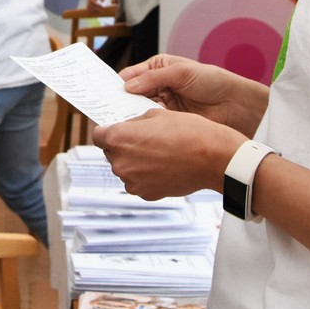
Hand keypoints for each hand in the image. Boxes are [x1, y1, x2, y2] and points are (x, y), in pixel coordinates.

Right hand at [85, 0, 113, 9]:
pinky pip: (90, 7)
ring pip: (88, 6)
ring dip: (93, 10)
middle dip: (95, 8)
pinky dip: (93, 9)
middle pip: (89, 4)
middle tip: (101, 10)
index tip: (100, 6)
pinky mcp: (89, 1)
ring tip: (100, 11)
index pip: (91, 0)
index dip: (95, 4)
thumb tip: (102, 1)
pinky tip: (97, 11)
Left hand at [94, 109, 245, 199]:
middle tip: (144, 140)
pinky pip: (138, 182)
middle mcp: (120, 162)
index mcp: (118, 138)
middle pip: (111, 153)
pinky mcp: (146, 194)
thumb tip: (127, 128)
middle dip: (123, 146)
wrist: (211, 157)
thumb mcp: (156, 115)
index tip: (116, 130)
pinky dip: (146, 176)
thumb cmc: (187, 132)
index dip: (107, 131)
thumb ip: (134, 123)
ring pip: (125, 168)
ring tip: (158, 154)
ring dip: (134, 162)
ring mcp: (132, 181)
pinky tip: (163, 167)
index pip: (98, 135)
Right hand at [117, 54, 269, 135]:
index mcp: (157, 70)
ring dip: (130, 116)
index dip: (117, 84)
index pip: (131, 76)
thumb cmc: (212, 81)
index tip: (102, 93)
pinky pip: (151, 125)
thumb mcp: (180, 72)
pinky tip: (134, 130)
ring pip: (138, 111)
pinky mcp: (169, 124)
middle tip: (105, 110)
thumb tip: (127, 86)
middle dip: (120, 102)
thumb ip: (153, 78)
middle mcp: (157, 88)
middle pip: (131, 96)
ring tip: (117, 121)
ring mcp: (163, 107)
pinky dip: (143, 127)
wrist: (236, 105)